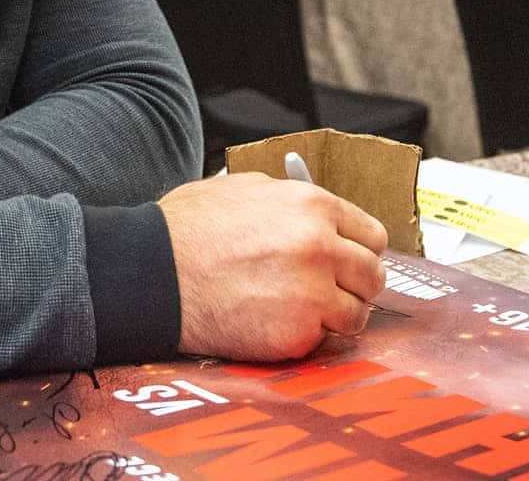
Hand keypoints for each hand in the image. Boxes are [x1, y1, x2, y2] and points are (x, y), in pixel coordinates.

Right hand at [158, 171, 387, 361]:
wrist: (155, 272)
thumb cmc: (189, 228)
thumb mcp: (241, 188)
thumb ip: (288, 199)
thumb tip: (314, 213)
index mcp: (310, 204)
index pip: (372, 234)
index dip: (358, 248)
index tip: (348, 259)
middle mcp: (320, 246)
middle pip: (373, 275)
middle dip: (353, 283)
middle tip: (327, 288)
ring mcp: (312, 293)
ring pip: (358, 313)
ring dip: (335, 313)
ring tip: (299, 308)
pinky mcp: (297, 334)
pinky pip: (325, 340)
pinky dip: (307, 335)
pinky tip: (277, 321)